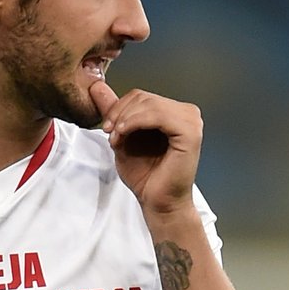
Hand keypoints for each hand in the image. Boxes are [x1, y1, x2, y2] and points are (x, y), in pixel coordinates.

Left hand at [89, 80, 202, 214]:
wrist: (158, 202)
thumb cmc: (145, 175)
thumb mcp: (123, 137)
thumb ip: (114, 111)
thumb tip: (97, 86)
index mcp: (175, 113)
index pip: (141, 95)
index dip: (119, 108)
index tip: (106, 129)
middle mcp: (187, 113)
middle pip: (144, 97)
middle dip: (120, 114)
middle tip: (110, 135)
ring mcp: (192, 121)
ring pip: (148, 103)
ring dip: (125, 119)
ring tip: (116, 139)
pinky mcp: (190, 132)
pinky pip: (157, 115)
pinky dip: (135, 122)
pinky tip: (124, 135)